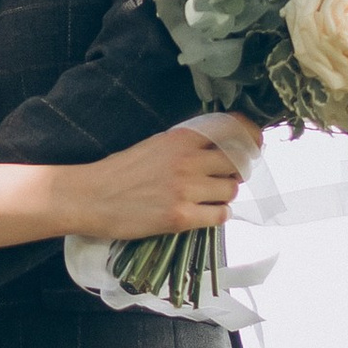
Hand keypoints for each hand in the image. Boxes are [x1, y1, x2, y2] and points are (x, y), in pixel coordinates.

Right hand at [75, 117, 259, 243]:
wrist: (90, 196)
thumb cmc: (118, 171)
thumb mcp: (153, 145)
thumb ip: (185, 145)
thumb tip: (218, 151)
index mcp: (180, 138)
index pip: (231, 130)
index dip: (251, 136)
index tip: (256, 143)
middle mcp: (188, 161)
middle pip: (238, 163)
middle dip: (237, 170)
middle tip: (227, 177)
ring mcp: (186, 190)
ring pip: (231, 190)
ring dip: (224, 195)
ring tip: (206, 198)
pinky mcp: (181, 217)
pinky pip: (219, 215)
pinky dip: (215, 214)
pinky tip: (202, 213)